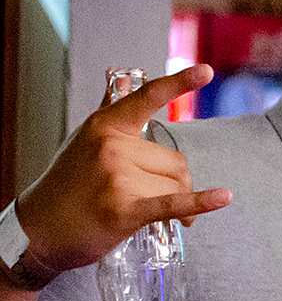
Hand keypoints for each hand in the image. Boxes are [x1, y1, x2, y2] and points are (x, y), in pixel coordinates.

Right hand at [12, 64, 230, 273]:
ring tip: (149, 211)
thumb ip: (111, 115)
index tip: (206, 71)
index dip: (179, 83)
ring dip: (176, 203)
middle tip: (151, 196)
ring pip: (178, 186)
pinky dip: (200, 203)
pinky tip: (223, 197)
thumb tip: (117, 77)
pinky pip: (173, 203)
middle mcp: (111, 147)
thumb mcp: (84, 141)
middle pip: (177, 163)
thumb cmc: (68, 185)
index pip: (147, 99)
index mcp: (105, 126)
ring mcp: (117, 177)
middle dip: (174, 183)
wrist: (39, 229)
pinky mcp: (124, 209)